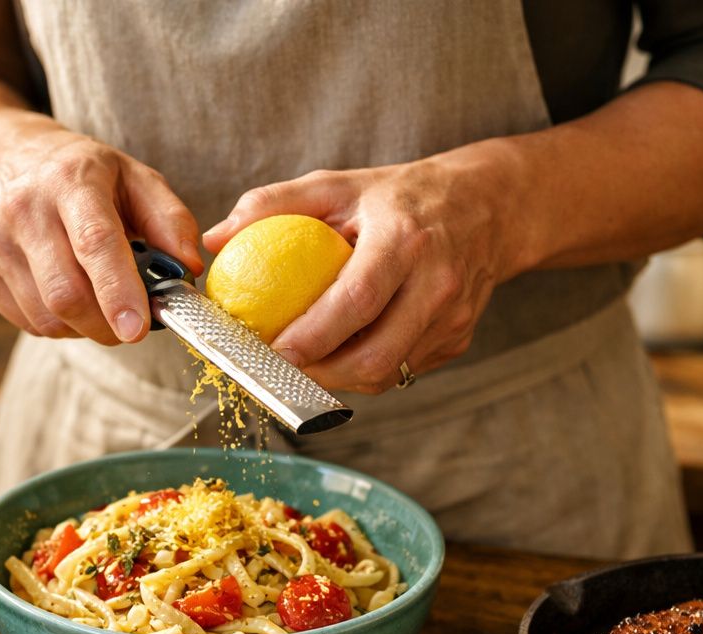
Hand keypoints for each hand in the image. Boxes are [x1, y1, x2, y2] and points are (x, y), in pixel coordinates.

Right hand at [0, 120, 202, 344]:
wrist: (5, 159)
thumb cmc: (84, 176)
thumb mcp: (136, 178)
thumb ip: (171, 222)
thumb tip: (190, 270)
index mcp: (72, 181)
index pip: (95, 243)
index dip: (117, 291)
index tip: (137, 329)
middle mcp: (25, 208)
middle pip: (66, 293)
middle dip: (107, 324)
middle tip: (131, 325)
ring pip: (47, 316)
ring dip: (85, 327)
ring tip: (98, 302)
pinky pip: (28, 322)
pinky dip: (59, 324)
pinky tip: (68, 297)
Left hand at [202, 147, 523, 392]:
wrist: (487, 207)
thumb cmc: (398, 197)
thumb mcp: (337, 185)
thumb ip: (272, 204)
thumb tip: (215, 239)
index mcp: (406, 240)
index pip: (358, 300)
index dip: (314, 335)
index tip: (272, 351)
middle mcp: (438, 283)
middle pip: (377, 354)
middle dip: (321, 374)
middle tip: (279, 369)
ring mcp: (454, 318)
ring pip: (389, 373)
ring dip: (340, 379)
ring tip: (305, 364)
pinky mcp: (459, 340)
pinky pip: (405, 371)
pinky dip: (368, 370)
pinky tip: (342, 354)